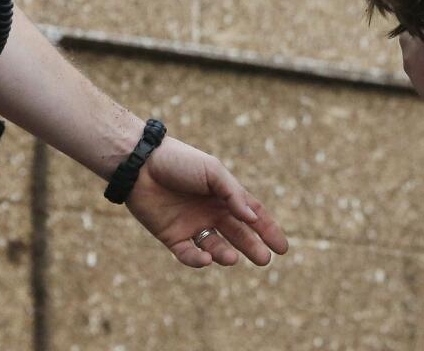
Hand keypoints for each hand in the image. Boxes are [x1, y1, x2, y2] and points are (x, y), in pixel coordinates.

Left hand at [124, 136, 288, 268]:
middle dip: (252, 247)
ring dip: (225, 254)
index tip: (282, 247)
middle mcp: (211, 211)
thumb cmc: (181, 162)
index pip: (253, 215)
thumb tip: (254, 218)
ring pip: (215, 247)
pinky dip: (198, 259)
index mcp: (224, 194)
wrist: (141, 165)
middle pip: (238, 234)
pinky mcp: (171, 236)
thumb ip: (234, 195)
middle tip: (264, 260)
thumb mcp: (213, 172)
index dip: (268, 230)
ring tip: (232, 259)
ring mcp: (192, 225)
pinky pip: (188, 254)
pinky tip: (206, 258)